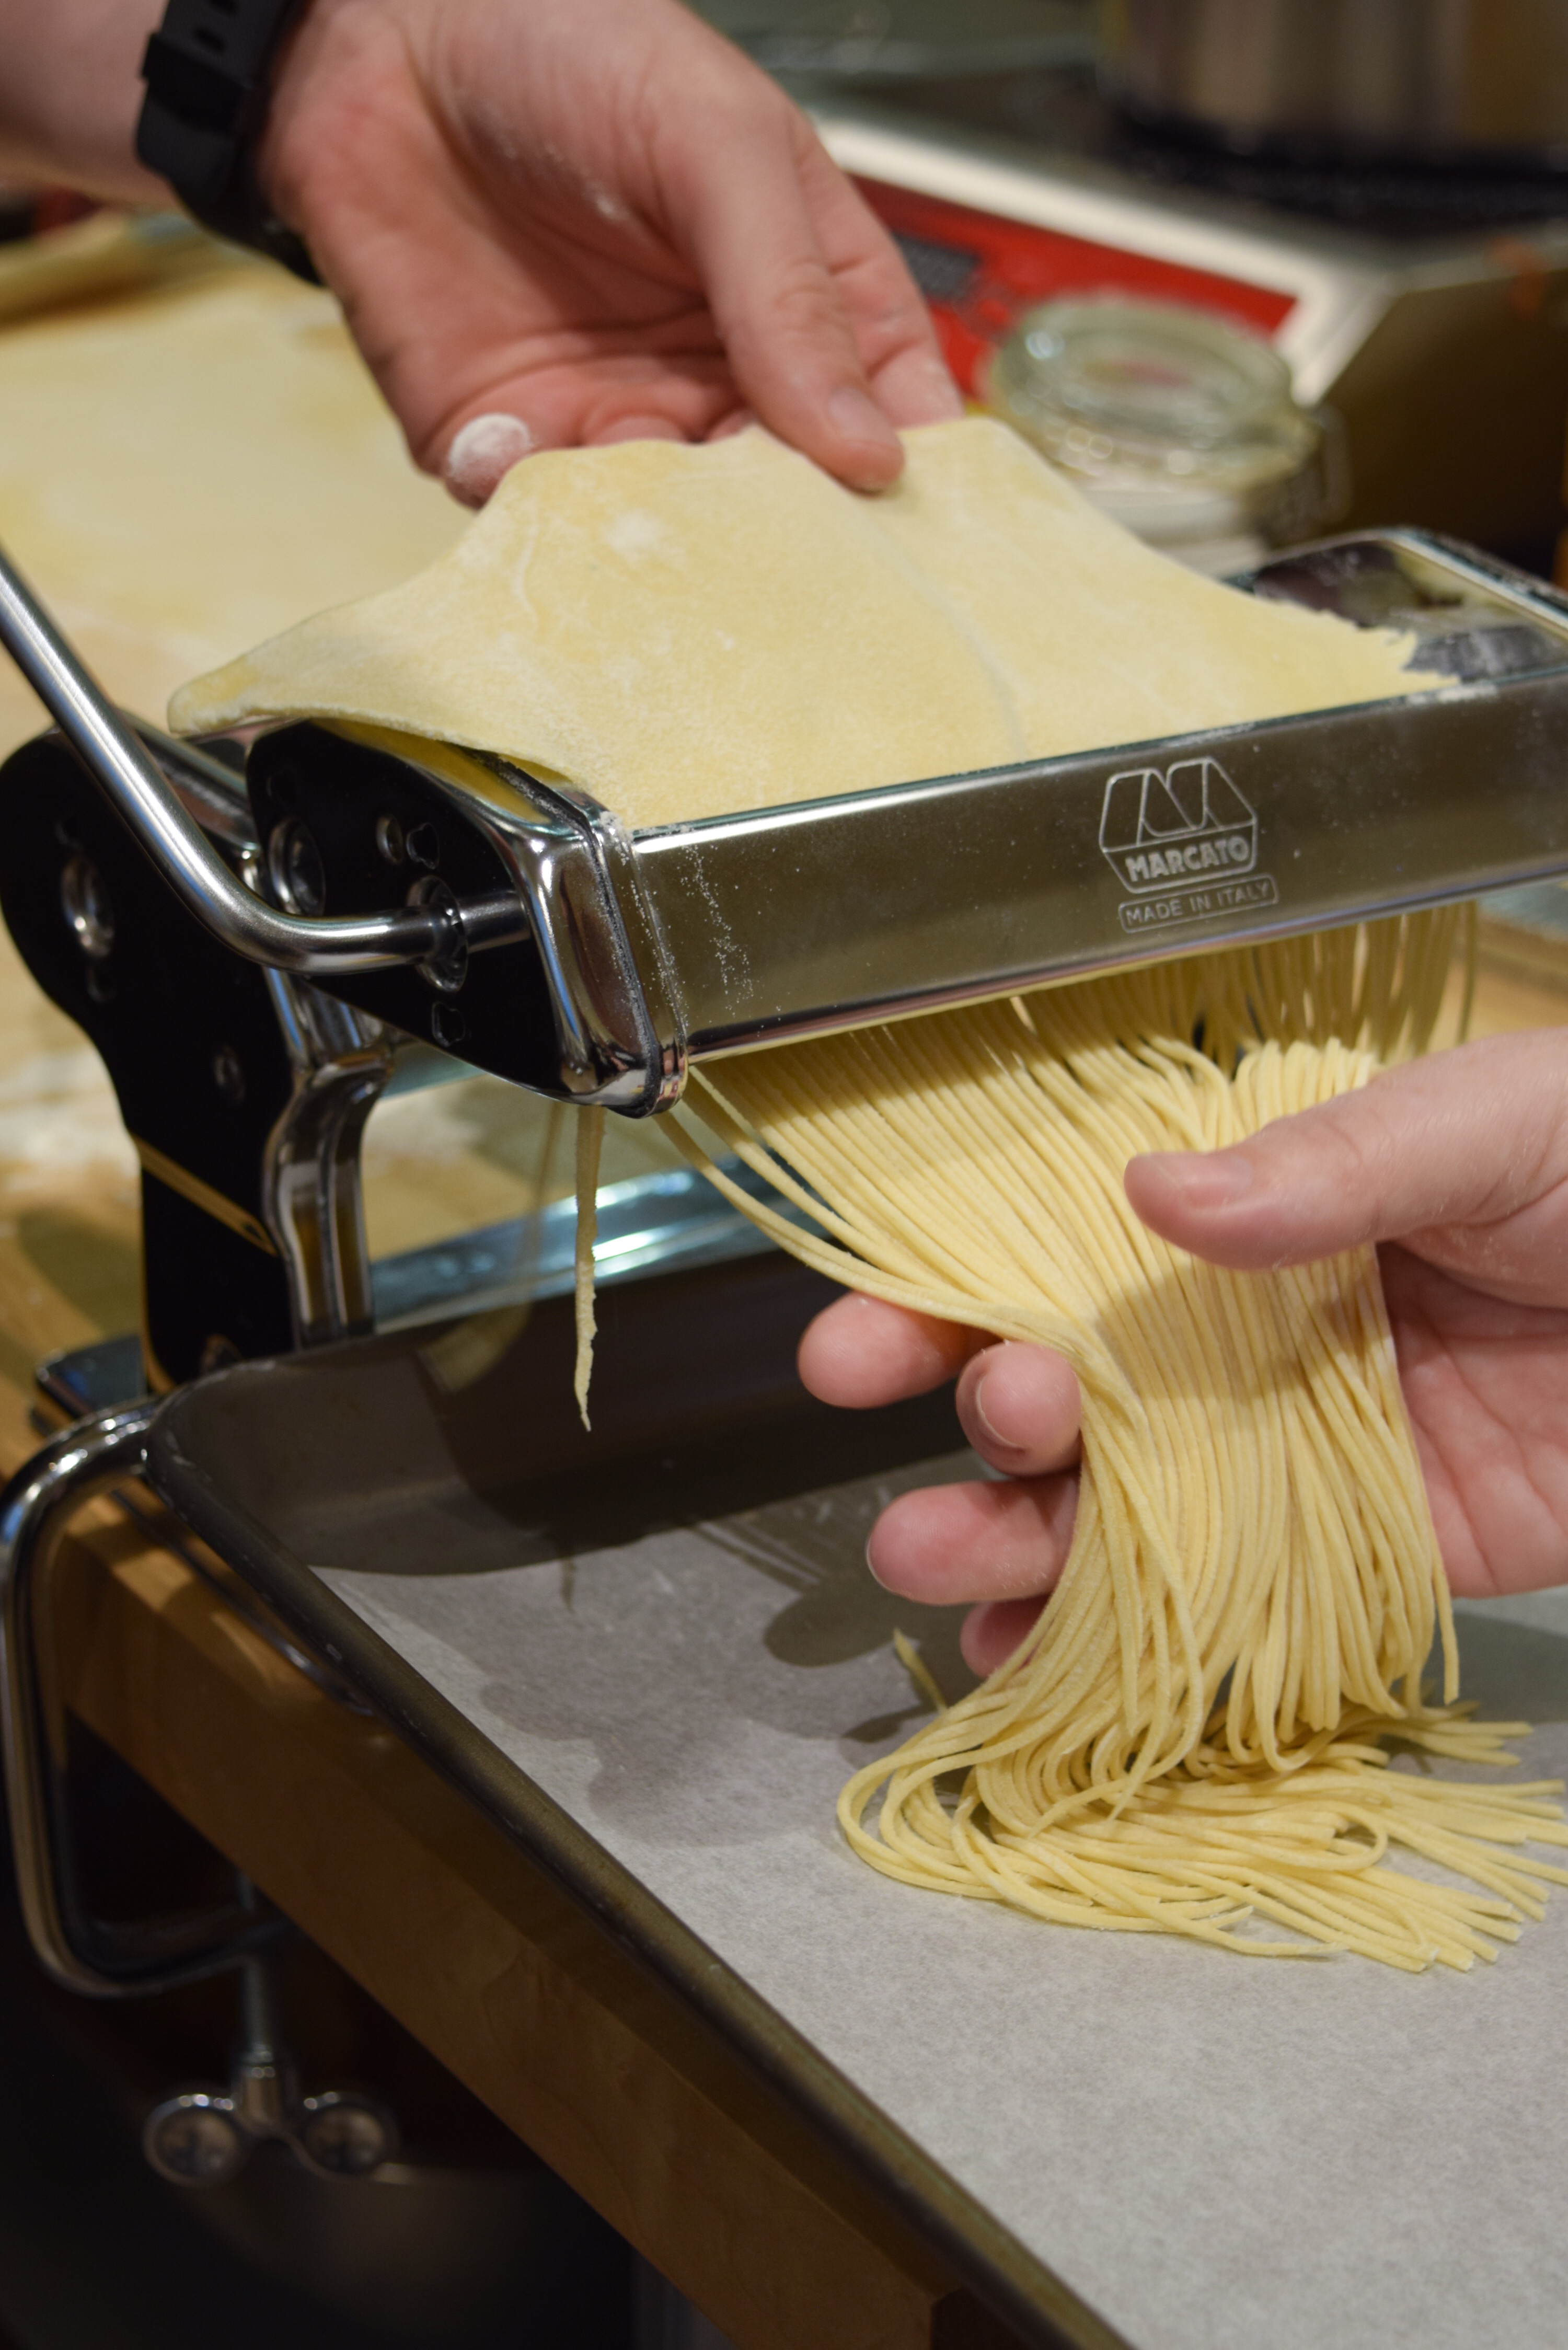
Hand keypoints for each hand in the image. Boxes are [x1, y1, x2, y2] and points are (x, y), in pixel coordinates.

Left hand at [260, 0, 960, 500]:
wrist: (383, 35)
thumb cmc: (572, 45)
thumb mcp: (720, 145)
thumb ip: (790, 295)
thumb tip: (869, 448)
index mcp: (806, 305)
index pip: (890, 423)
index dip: (902, 491)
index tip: (905, 548)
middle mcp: (719, 383)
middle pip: (784, 510)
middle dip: (779, 545)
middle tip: (771, 566)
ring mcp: (615, 422)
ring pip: (666, 536)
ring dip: (656, 541)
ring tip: (636, 509)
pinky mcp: (509, 445)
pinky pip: (541, 521)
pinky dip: (537, 515)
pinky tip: (512, 450)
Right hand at [800, 1029, 1567, 1674]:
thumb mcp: (1489, 1120)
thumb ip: (1326, 1164)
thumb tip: (1149, 1186)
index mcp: (1265, 1214)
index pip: (1069, 1254)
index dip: (951, 1297)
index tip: (855, 1340)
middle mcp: (1259, 1337)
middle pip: (1077, 1391)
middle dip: (984, 1420)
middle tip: (972, 1433)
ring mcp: (1307, 1454)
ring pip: (1128, 1507)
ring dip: (1016, 1540)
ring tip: (934, 1560)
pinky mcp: (1380, 1554)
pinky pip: (1233, 1604)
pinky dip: (1128, 1639)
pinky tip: (1033, 1654)